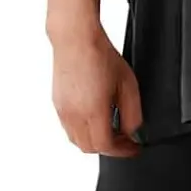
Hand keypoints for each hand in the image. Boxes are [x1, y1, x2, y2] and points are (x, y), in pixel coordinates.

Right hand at [49, 21, 143, 156]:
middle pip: (90, 148)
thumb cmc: (99, 56)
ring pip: (77, 141)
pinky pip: (69, 129)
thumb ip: (133, 114)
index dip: (123, 151)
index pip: (106, 147)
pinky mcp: (57, 104)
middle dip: (110, 148)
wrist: (76, 39)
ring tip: (110, 130)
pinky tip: (95, 119)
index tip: (133, 147)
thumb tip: (132, 131)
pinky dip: (83, 132)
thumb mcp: (128, 85)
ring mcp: (63, 111)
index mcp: (92, 111)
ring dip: (95, 141)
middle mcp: (74, 115)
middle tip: (124, 140)